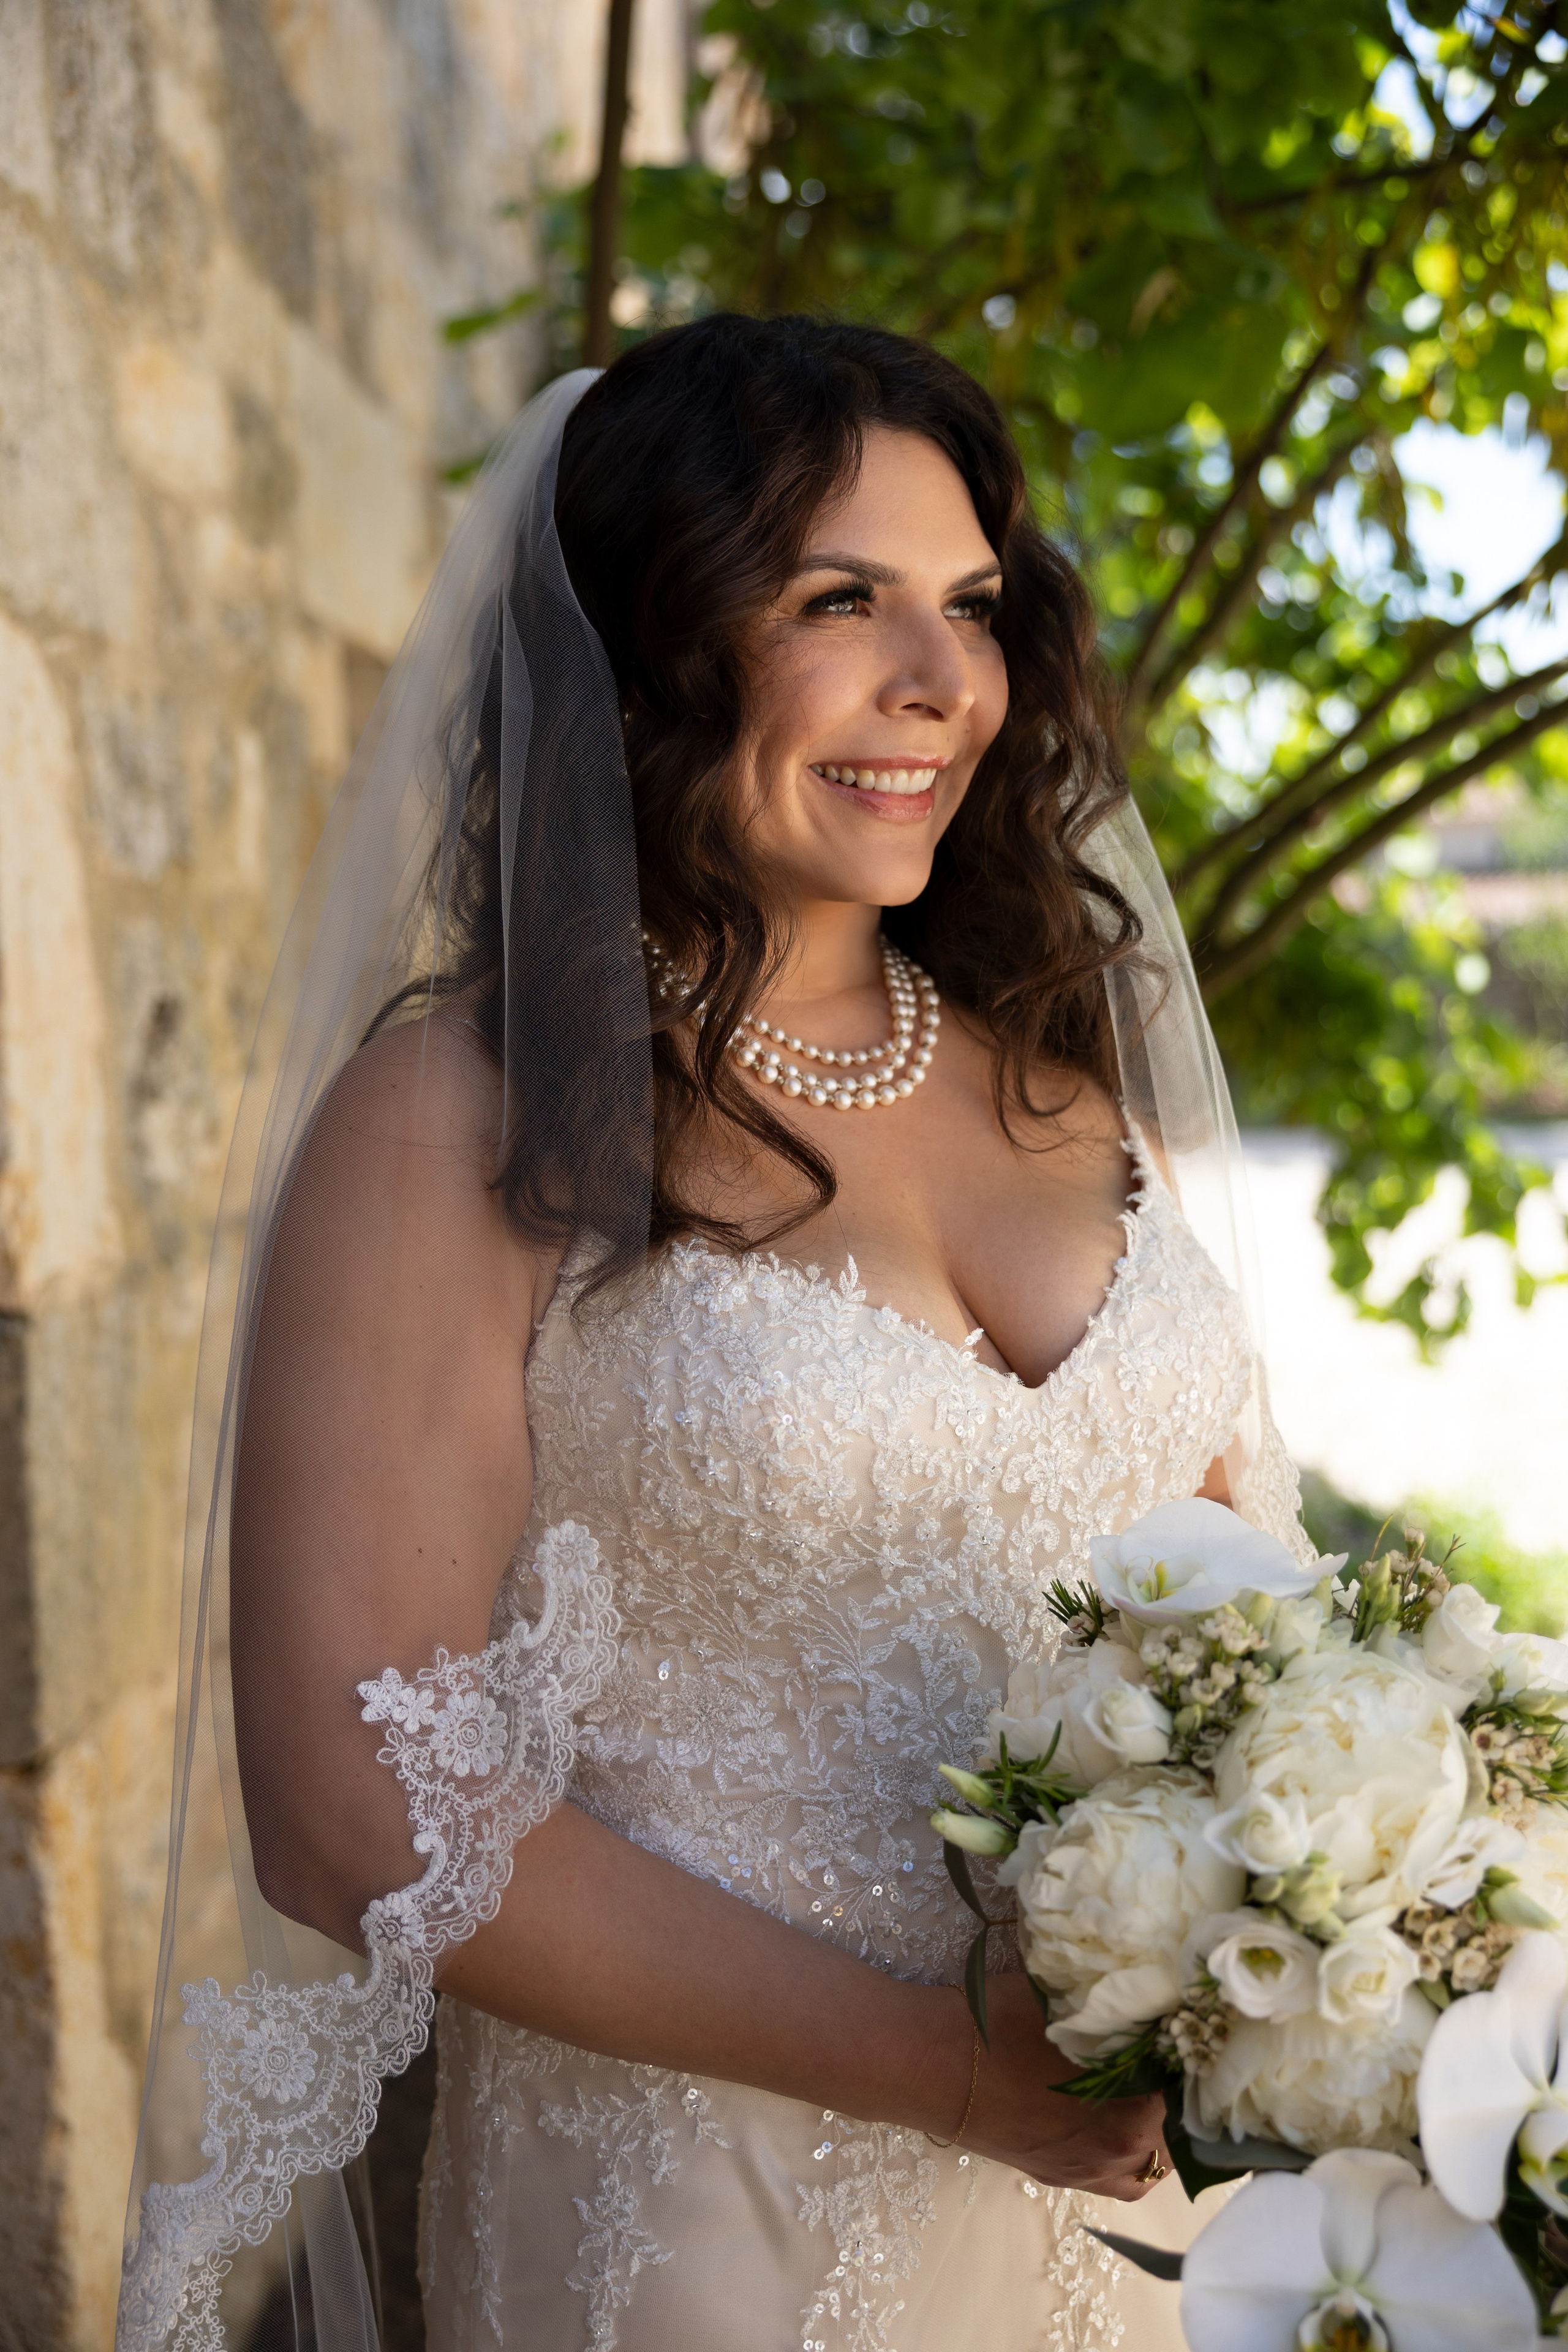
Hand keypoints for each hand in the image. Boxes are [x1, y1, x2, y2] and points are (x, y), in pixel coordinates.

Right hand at [929, 1976, 1169, 2200]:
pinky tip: (1114, 2116)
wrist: (930, 2062)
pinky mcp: (1053, 2175)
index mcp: (1133, 2117)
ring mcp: (1083, 2173)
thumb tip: (1160, 1996)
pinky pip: (1111, 2175)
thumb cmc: (1000, 2025)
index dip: (1194, 2061)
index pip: (1192, 2097)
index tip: (1191, 2031)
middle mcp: (1116, 2157)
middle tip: (1174, 2054)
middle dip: (1181, 2097)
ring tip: (1153, 2090)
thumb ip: (1121, 2008)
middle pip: (1178, 2138)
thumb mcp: (1070, 2004)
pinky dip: (1125, 2151)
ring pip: (1147, 2165)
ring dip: (1158, 2132)